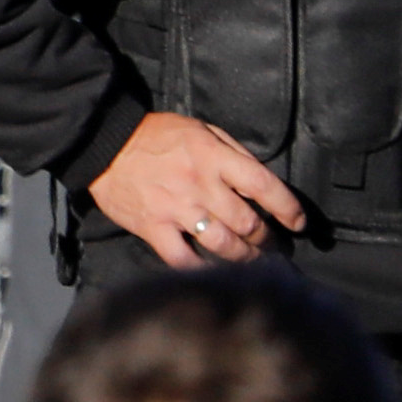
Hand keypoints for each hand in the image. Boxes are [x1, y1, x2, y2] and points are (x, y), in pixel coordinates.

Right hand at [89, 111, 310, 265]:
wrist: (103, 141)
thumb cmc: (157, 135)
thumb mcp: (201, 129)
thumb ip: (234, 153)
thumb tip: (262, 184)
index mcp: (213, 157)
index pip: (264, 187)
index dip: (289, 209)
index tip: (298, 223)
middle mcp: (199, 185)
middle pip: (249, 223)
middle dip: (267, 239)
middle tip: (272, 245)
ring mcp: (176, 209)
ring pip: (224, 245)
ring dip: (245, 256)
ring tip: (252, 260)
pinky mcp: (153, 227)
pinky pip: (183, 259)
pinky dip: (203, 270)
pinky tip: (215, 272)